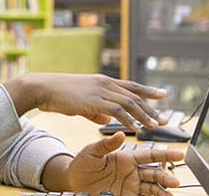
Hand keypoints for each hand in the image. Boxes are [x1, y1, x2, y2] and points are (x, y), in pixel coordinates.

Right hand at [22, 73, 166, 129]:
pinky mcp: (94, 100)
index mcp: (103, 82)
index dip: (148, 90)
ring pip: (129, 103)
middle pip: (134, 95)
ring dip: (144, 115)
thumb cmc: (60, 95)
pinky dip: (128, 119)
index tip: (163, 94)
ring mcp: (100, 90)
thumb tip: (107, 120)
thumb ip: (96, 112)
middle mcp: (105, 83)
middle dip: (152, 108)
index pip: (131, 85)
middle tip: (165, 119)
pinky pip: (116, 110)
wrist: (44, 88)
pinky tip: (135, 127)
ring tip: (155, 126)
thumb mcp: (82, 103)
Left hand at [63, 132, 183, 195]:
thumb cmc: (82, 164)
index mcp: (126, 158)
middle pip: (154, 173)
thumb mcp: (92, 152)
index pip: (149, 155)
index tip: (179, 153)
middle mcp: (132, 171)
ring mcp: (131, 185)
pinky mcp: (127, 195)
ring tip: (171, 194)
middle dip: (165, 176)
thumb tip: (120, 134)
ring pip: (152, 187)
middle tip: (175, 181)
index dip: (165, 154)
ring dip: (162, 190)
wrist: (73, 181)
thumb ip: (106, 144)